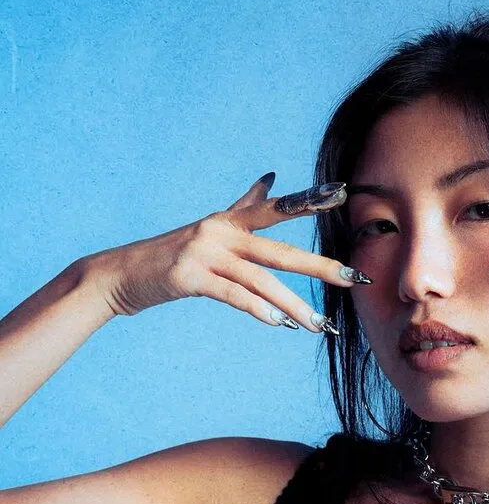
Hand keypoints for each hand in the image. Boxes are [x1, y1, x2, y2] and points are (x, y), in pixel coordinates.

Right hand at [79, 174, 372, 332]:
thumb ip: (242, 205)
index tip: (341, 191)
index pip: (276, 209)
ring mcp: (204, 253)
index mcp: (229, 221)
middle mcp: (220, 231)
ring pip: (261, 280)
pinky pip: (232, 294)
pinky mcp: (189, 277)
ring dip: (294, 305)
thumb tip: (270, 177)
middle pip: (280, 250)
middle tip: (354, 279)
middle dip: (320, 267)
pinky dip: (257, 309)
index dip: (309, 199)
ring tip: (320, 326)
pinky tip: (280, 323)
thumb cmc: (170, 255)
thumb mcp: (210, 228)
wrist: (119, 275)